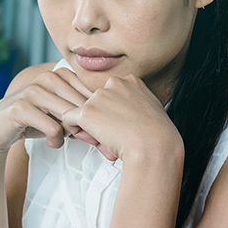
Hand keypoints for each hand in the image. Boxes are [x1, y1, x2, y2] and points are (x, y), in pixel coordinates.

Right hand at [0, 68, 101, 155]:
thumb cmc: (36, 120)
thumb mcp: (62, 114)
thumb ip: (84, 115)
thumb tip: (109, 132)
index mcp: (62, 74)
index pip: (92, 95)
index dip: (97, 117)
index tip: (94, 134)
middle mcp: (49, 77)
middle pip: (84, 107)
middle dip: (87, 129)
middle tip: (81, 141)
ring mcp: (34, 90)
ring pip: (70, 117)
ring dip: (71, 135)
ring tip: (62, 139)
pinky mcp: (22, 107)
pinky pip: (54, 128)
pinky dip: (57, 141)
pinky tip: (51, 143)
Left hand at [61, 75, 182, 162]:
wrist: (154, 146)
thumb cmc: (157, 134)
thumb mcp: (151, 108)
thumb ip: (134, 103)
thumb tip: (123, 112)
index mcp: (130, 81)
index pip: (111, 94)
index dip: (114, 112)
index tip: (125, 124)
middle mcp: (113, 84)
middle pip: (96, 101)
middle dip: (102, 118)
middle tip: (117, 133)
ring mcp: (99, 97)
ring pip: (83, 111)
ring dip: (92, 126)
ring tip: (110, 139)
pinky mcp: (87, 112)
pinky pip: (69, 119)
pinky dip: (78, 132)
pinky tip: (95, 139)